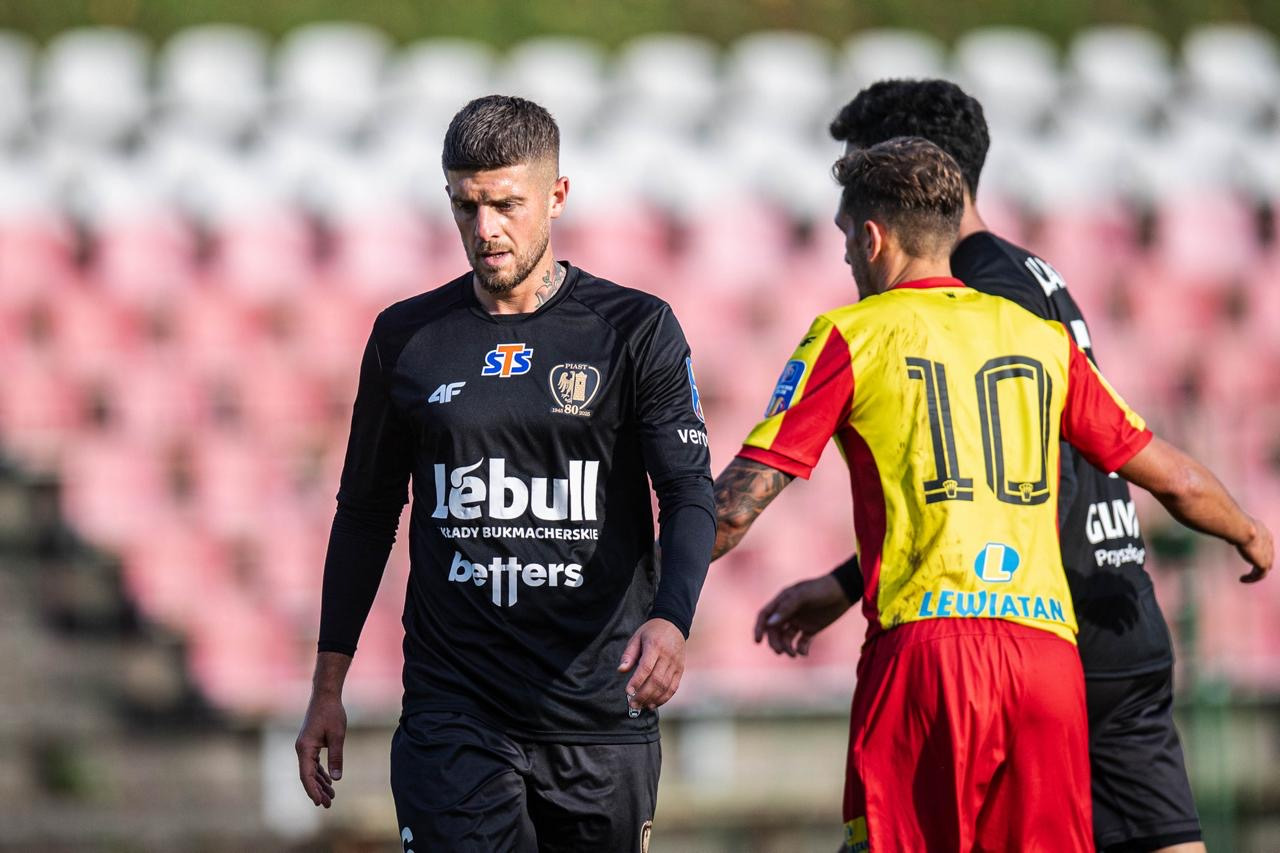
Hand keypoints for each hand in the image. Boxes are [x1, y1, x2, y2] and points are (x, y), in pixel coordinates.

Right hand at [296, 689, 346, 807]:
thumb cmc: (331, 713)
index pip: (306, 775)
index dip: (312, 790)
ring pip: (311, 770)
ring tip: (331, 796)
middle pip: (308, 776)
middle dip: (318, 790)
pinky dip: (321, 773)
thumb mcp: (337, 736)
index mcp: (305, 748)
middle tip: (328, 804)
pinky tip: (328, 781)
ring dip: (320, 783)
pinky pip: (314, 763)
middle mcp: (302, 749)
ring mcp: (305, 747)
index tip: (319, 802)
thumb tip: (336, 779)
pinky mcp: (311, 744)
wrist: (325, 696)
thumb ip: (336, 757)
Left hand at [618, 618, 685, 711]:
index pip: (646, 667)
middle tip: (632, 704)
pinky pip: (673, 687)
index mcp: (654, 646)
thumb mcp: (637, 637)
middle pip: (656, 680)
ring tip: (641, 706)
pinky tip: (653, 704)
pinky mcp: (680, 670)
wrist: (674, 624)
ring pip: (665, 686)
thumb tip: (621, 670)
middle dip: (643, 695)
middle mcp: (667, 656)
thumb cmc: (652, 631)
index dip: (637, 681)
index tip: (628, 692)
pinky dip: (664, 698)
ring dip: (652, 699)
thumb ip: (629, 654)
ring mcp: (675, 664)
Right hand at [754, 574, 853, 656]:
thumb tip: (769, 624)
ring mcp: (799, 621)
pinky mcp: (811, 629)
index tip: (758, 641)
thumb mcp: (803, 595)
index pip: (765, 616)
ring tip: (794, 654)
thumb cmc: (821, 589)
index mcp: (782, 601)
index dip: (759, 628)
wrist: (845, 591)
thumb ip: (786, 608)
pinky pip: (801, 642)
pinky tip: (804, 652)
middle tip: (781, 651)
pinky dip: (801, 649)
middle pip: (774, 630)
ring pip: (786, 638)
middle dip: (775, 642)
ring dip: (787, 647)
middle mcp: (788, 612)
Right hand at [1238, 518, 1273, 582]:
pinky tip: (1242, 579)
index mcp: (1265, 534)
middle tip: (1251, 570)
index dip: (1259, 552)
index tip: (1249, 555)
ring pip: (1265, 568)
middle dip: (1260, 564)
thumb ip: (1237, 535)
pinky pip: (1260, 575)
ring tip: (1246, 578)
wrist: (1242, 528)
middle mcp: (1269, 544)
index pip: (1265, 545)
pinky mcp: (1263, 563)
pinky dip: (1252, 578)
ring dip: (1256, 573)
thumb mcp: (1238, 528)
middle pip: (1268, 558)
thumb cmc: (1237, 524)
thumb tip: (1231, 541)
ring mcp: (1268, 554)